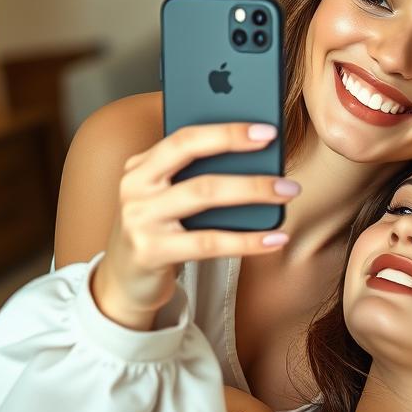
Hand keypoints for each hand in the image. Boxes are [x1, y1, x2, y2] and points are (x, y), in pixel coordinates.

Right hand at [92, 122, 298, 328]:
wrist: (124, 282)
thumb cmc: (160, 232)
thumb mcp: (168, 198)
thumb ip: (195, 176)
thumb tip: (257, 157)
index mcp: (141, 166)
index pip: (185, 136)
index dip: (226, 130)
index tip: (267, 129)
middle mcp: (135, 186)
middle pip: (191, 156)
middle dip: (239, 149)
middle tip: (279, 149)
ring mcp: (140, 219)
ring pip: (204, 194)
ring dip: (253, 189)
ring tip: (287, 191)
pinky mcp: (150, 252)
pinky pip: (209, 242)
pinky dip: (247, 239)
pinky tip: (275, 238)